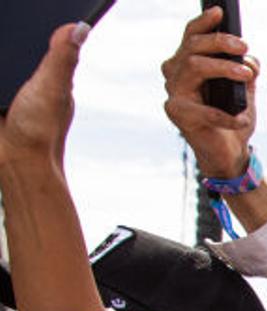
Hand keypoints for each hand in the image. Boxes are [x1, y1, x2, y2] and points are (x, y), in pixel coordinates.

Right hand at [0, 23, 85, 174]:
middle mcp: (27, 69)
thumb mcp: (52, 89)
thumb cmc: (40, 129)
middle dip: (5, 20)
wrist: (13, 160)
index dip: (31, 12)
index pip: (41, 29)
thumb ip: (62, 58)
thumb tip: (80, 26)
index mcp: (49, 67)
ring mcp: (5, 77)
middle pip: (11, 35)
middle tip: (5, 4)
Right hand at [160, 7, 256, 179]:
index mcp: (188, 64)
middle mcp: (176, 75)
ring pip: (194, 66)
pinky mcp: (177, 114)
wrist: (229, 153)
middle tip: (243, 47)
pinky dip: (227, 114)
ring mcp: (173, 93)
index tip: (220, 12)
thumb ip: (245, 70)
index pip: (191, 36)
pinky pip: (203, 109)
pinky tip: (241, 119)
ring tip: (246, 75)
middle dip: (219, 43)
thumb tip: (249, 59)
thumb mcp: (243, 90)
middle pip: (192, 47)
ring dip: (223, 68)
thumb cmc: (233, 118)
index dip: (203, 22)